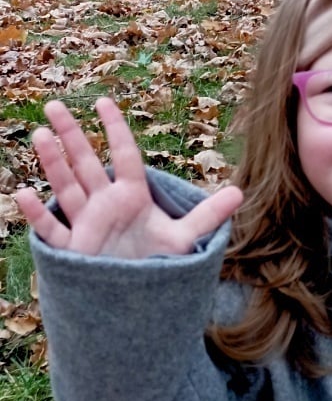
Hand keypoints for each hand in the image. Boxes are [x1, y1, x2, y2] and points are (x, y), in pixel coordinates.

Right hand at [16, 98, 242, 257]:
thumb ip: (208, 214)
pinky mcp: (74, 250)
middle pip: (87, 163)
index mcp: (132, 196)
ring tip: (41, 134)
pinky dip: (37, 214)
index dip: (116, 129)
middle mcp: (106, 204)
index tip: (105, 102)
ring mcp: (87, 224)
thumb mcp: (186, 238)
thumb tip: (240, 192)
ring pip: (66, 188)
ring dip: (54, 163)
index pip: (125, 155)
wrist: (139, 299)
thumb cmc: (158, 265)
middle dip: (72, 135)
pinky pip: (52, 230)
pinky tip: (22, 192)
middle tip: (55, 105)